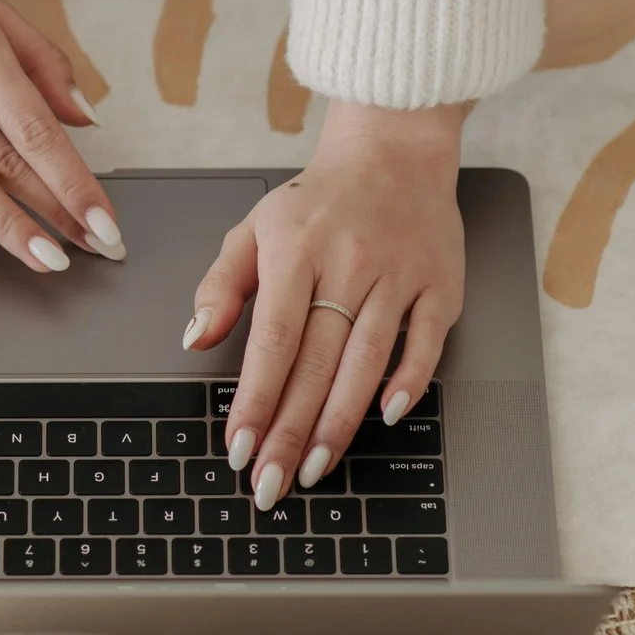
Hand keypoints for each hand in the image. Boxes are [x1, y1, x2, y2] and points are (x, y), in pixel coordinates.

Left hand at [183, 100, 465, 507]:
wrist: (392, 151)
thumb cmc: (318, 201)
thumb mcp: (255, 228)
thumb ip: (222, 284)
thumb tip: (195, 337)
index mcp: (296, 250)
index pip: (272, 340)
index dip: (256, 399)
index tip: (240, 448)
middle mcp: (347, 263)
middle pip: (316, 362)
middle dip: (291, 430)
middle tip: (272, 483)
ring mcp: (398, 274)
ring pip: (367, 360)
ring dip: (340, 421)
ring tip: (317, 468)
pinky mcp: (439, 283)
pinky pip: (425, 341)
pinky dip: (408, 380)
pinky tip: (386, 416)